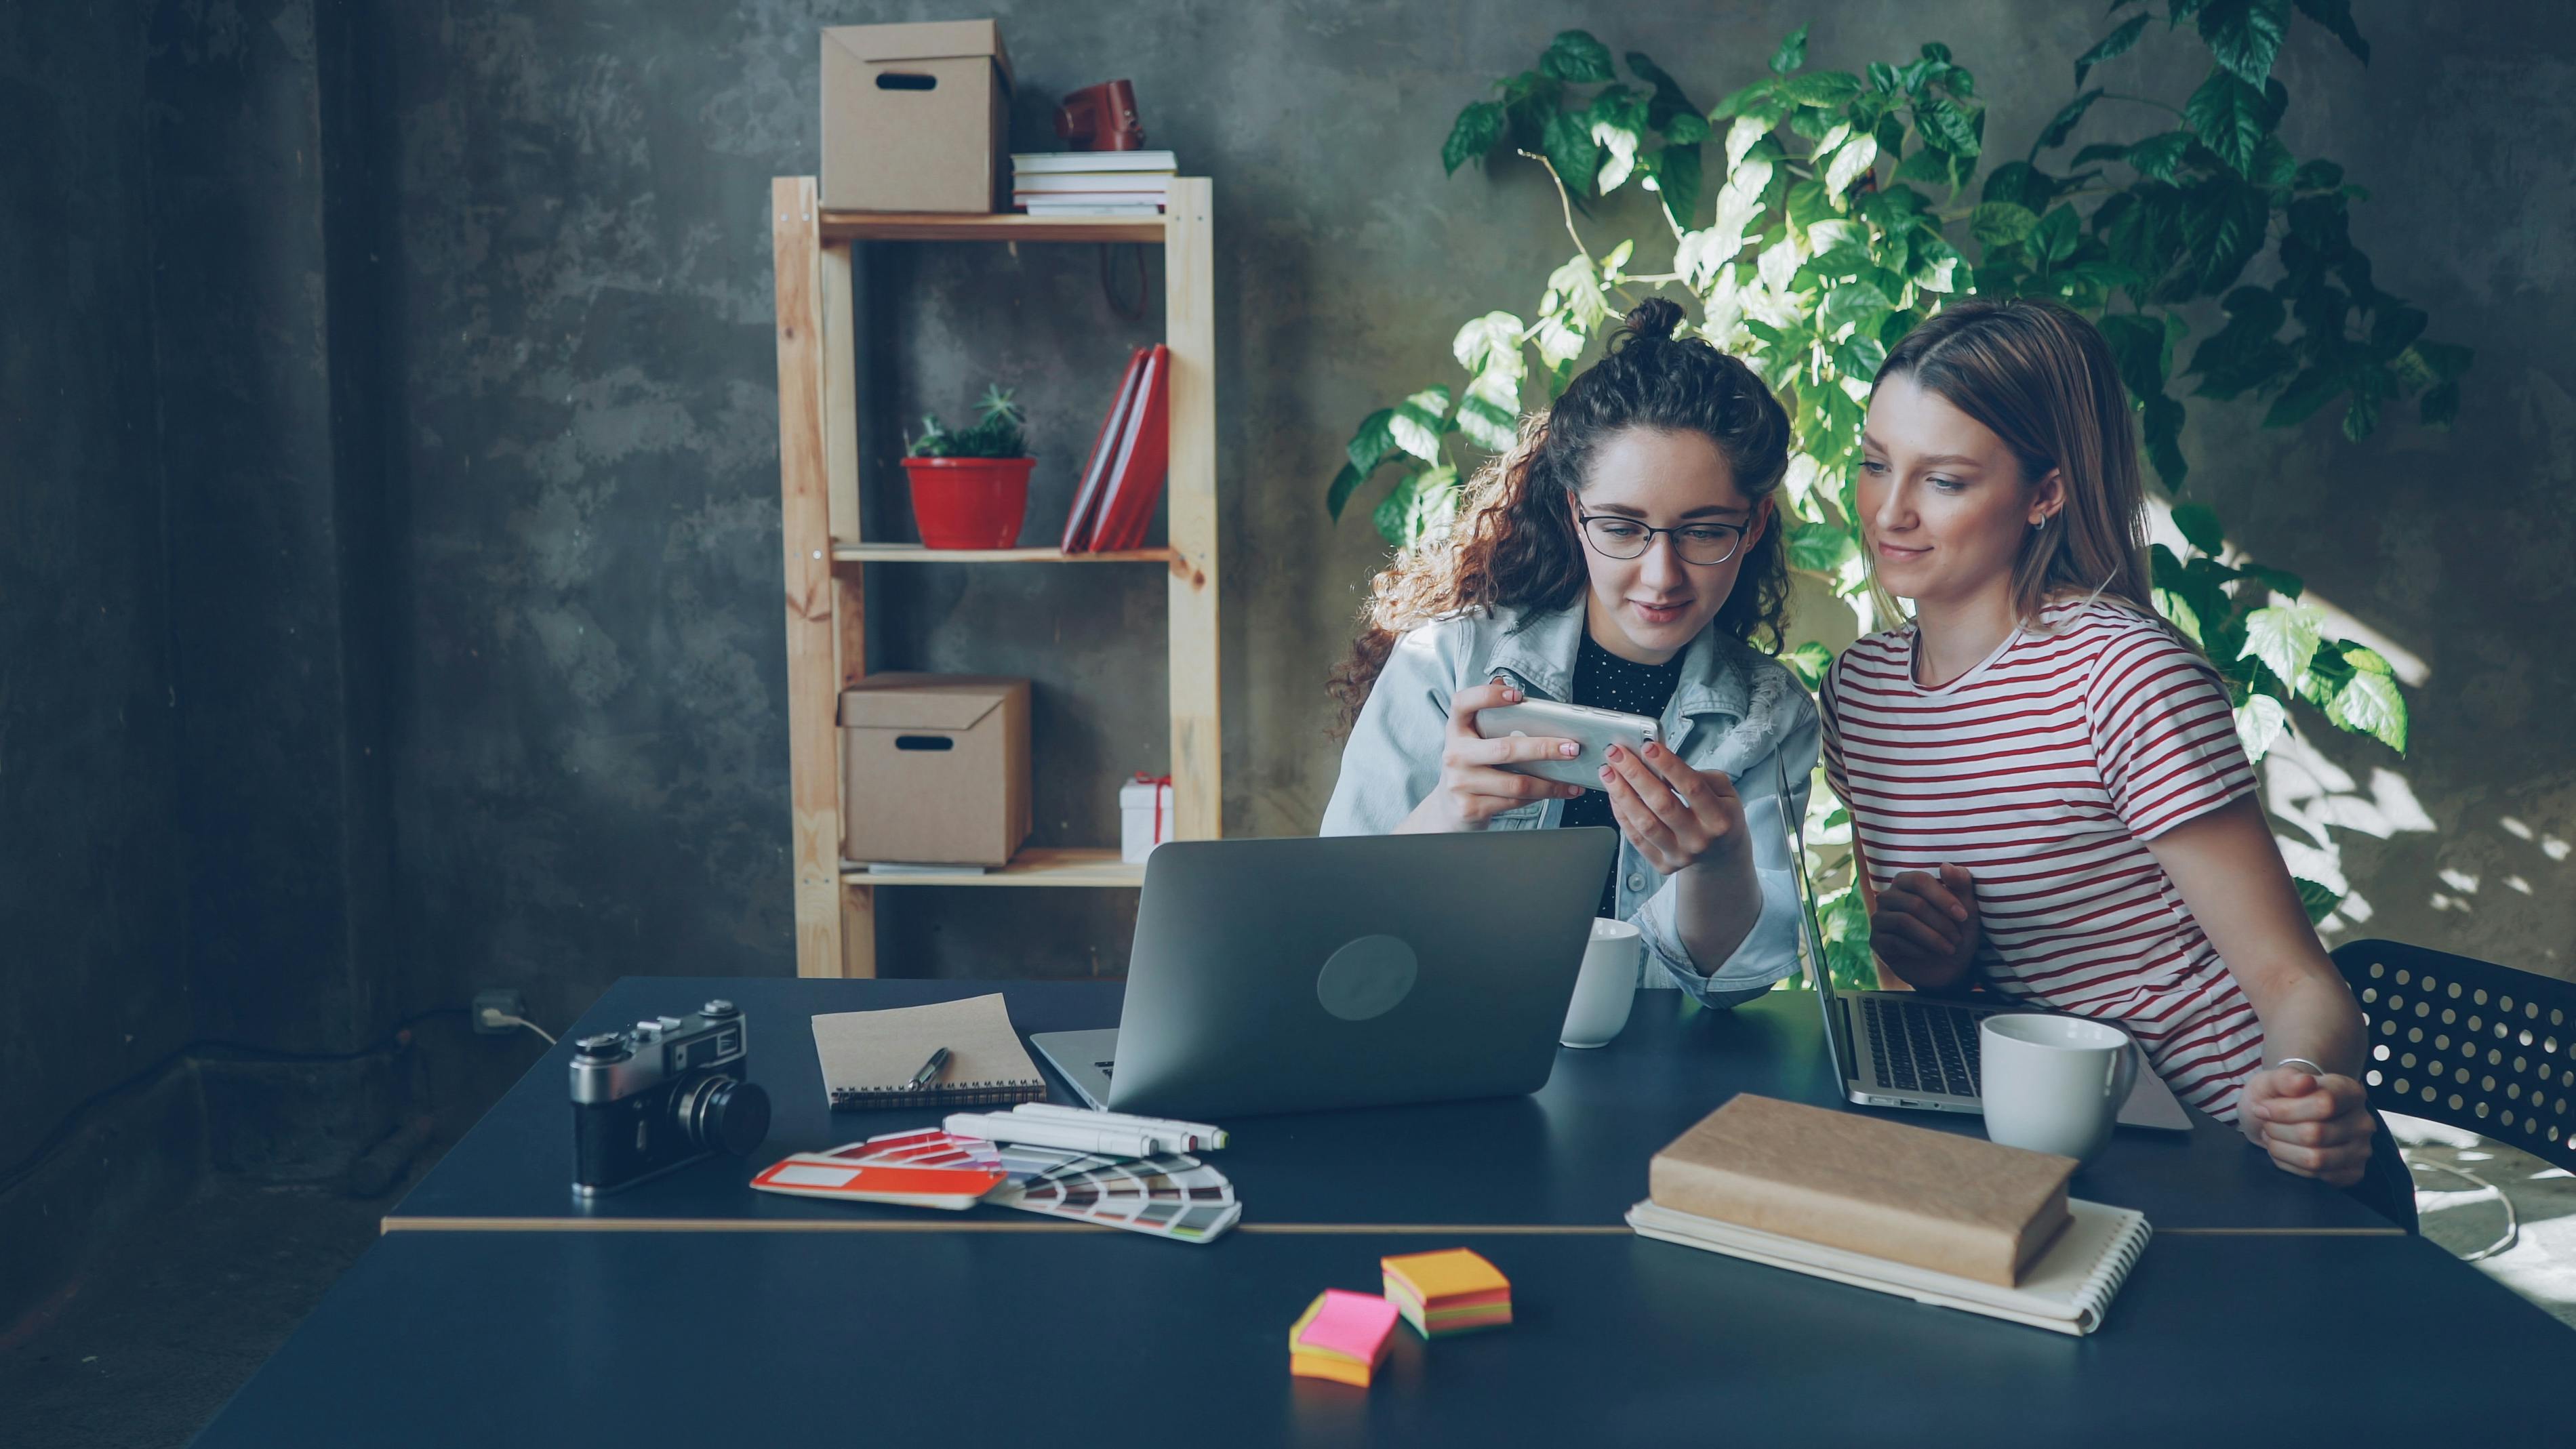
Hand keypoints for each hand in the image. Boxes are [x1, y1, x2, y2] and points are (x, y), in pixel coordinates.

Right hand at [1397, 682, 1584, 832]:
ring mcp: (1460, 783)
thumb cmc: (1473, 767)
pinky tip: (1556, 792)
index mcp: (1456, 730)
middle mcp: (1455, 755)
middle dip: (1544, 748)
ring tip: (1572, 781)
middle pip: (1505, 748)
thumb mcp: (1475, 742)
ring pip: (1516, 783)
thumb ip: (1493, 722)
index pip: (1463, 703)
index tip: (1518, 696)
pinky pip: (1514, 802)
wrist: (1449, 809)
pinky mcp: (1471, 808)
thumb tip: (1521, 698)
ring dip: (1550, 783)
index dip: (1488, 696)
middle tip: (1572, 748)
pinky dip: (1540, 797)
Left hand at [1596, 741, 1746, 875]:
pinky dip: (1621, 814)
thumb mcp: (1725, 792)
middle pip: (1661, 804)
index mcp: (1719, 819)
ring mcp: (1679, 854)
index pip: (1692, 787)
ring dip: (1621, 794)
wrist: (1720, 855)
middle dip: (1636, 774)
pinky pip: (1635, 838)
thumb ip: (1700, 777)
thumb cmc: (1720, 815)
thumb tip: (1663, 764)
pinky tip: (1614, 794)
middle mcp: (1699, 840)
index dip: (1668, 765)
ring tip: (1608, 772)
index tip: (1648, 746)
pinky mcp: (1662, 864)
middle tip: (1617, 753)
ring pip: (1644, 823)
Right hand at [1869, 864, 1979, 989]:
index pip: (1919, 880)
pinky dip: (1919, 950)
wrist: (1946, 967)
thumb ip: (1960, 885)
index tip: (1963, 916)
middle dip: (1941, 923)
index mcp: (1906, 882)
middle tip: (1958, 939)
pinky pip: (1895, 942)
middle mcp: (1888, 897)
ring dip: (1932, 938)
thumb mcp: (1966, 908)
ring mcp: (1879, 918)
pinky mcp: (1876, 941)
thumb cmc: (1956, 931)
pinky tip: (1930, 954)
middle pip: (1914, 904)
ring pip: (1904, 922)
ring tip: (1949, 949)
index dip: (1943, 897)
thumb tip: (1947, 866)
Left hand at [2238, 1065, 2374, 1187]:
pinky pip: (2316, 1176)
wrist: (2283, 1117)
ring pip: (2315, 1159)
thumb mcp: (2273, 1080)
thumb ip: (2286, 1078)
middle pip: (2315, 1134)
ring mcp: (2361, 1149)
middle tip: (2267, 1124)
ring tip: (2273, 1136)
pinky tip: (2285, 1151)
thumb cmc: (2280, 1096)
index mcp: (2350, 1091)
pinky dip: (2290, 1165)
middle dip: (2278, 1130)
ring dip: (2281, 1149)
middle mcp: (2363, 1121)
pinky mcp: (2352, 1172)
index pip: (2324, 1104)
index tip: (2263, 1107)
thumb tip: (2304, 1082)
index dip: (2285, 1110)